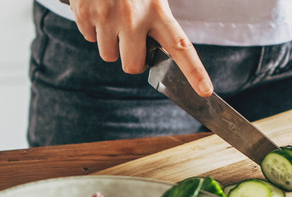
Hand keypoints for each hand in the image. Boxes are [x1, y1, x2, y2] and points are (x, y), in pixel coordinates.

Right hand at [66, 0, 212, 95]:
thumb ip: (158, 19)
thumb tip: (162, 46)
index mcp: (157, 9)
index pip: (181, 47)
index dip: (195, 72)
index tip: (206, 92)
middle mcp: (133, 17)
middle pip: (133, 66)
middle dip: (131, 59)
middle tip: (130, 40)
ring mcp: (107, 17)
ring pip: (108, 55)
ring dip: (109, 42)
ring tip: (112, 16)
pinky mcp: (85, 14)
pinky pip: (88, 38)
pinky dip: (92, 27)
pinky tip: (98, 8)